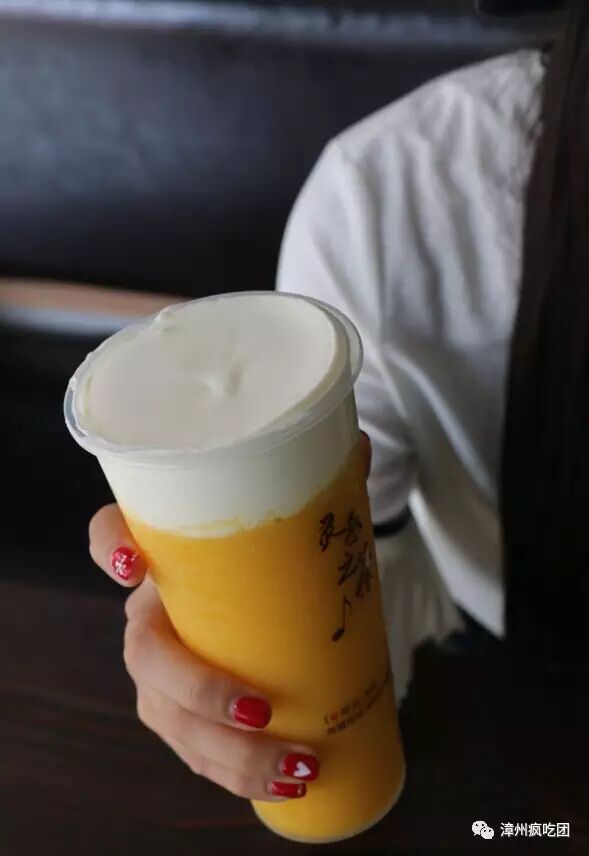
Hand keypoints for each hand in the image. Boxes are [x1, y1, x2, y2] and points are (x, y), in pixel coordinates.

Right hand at [88, 432, 371, 800]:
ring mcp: (158, 673)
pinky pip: (194, 753)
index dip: (108, 545)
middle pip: (144, 655)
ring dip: (228, 752)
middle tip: (260, 707)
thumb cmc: (264, 562)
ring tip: (297, 760)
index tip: (132, 561)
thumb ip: (322, 483)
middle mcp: (148, 615)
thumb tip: (363, 446)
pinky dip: (237, 774)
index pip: (110, 533)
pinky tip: (286, 782)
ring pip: (169, 719)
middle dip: (196, 688)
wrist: (259, 609)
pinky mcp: (180, 717)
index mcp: (164, 557)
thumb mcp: (291, 523)